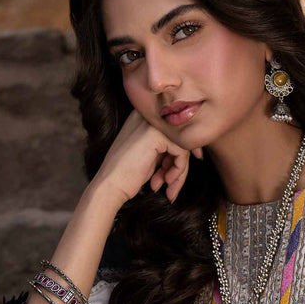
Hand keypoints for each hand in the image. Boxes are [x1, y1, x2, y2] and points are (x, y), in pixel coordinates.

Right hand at [86, 108, 203, 208]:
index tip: (183, 168)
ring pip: (182, 146)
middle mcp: (146, 115)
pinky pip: (181, 152)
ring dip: (180, 171)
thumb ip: (167, 149)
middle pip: (179, 136)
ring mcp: (151, 123)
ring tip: (169, 188)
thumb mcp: (150, 157)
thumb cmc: (127, 175)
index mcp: (142, 118)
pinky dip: (179, 171)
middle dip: (181, 164)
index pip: (173, 129)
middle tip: (173, 184)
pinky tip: (167, 183)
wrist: (110, 186)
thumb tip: (195, 151)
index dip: (182, 150)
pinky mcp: (156, 135)